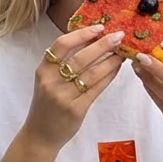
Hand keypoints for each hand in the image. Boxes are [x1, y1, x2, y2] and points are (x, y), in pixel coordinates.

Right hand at [22, 25, 125, 152]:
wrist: (40, 135)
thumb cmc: (46, 105)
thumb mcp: (47, 81)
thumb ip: (62, 64)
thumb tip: (90, 41)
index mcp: (43, 70)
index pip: (62, 44)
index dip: (81, 34)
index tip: (99, 27)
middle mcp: (52, 82)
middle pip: (80, 57)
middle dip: (103, 44)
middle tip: (119, 35)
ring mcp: (64, 96)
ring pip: (92, 73)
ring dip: (110, 60)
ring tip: (122, 52)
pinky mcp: (76, 109)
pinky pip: (97, 89)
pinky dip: (109, 76)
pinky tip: (117, 69)